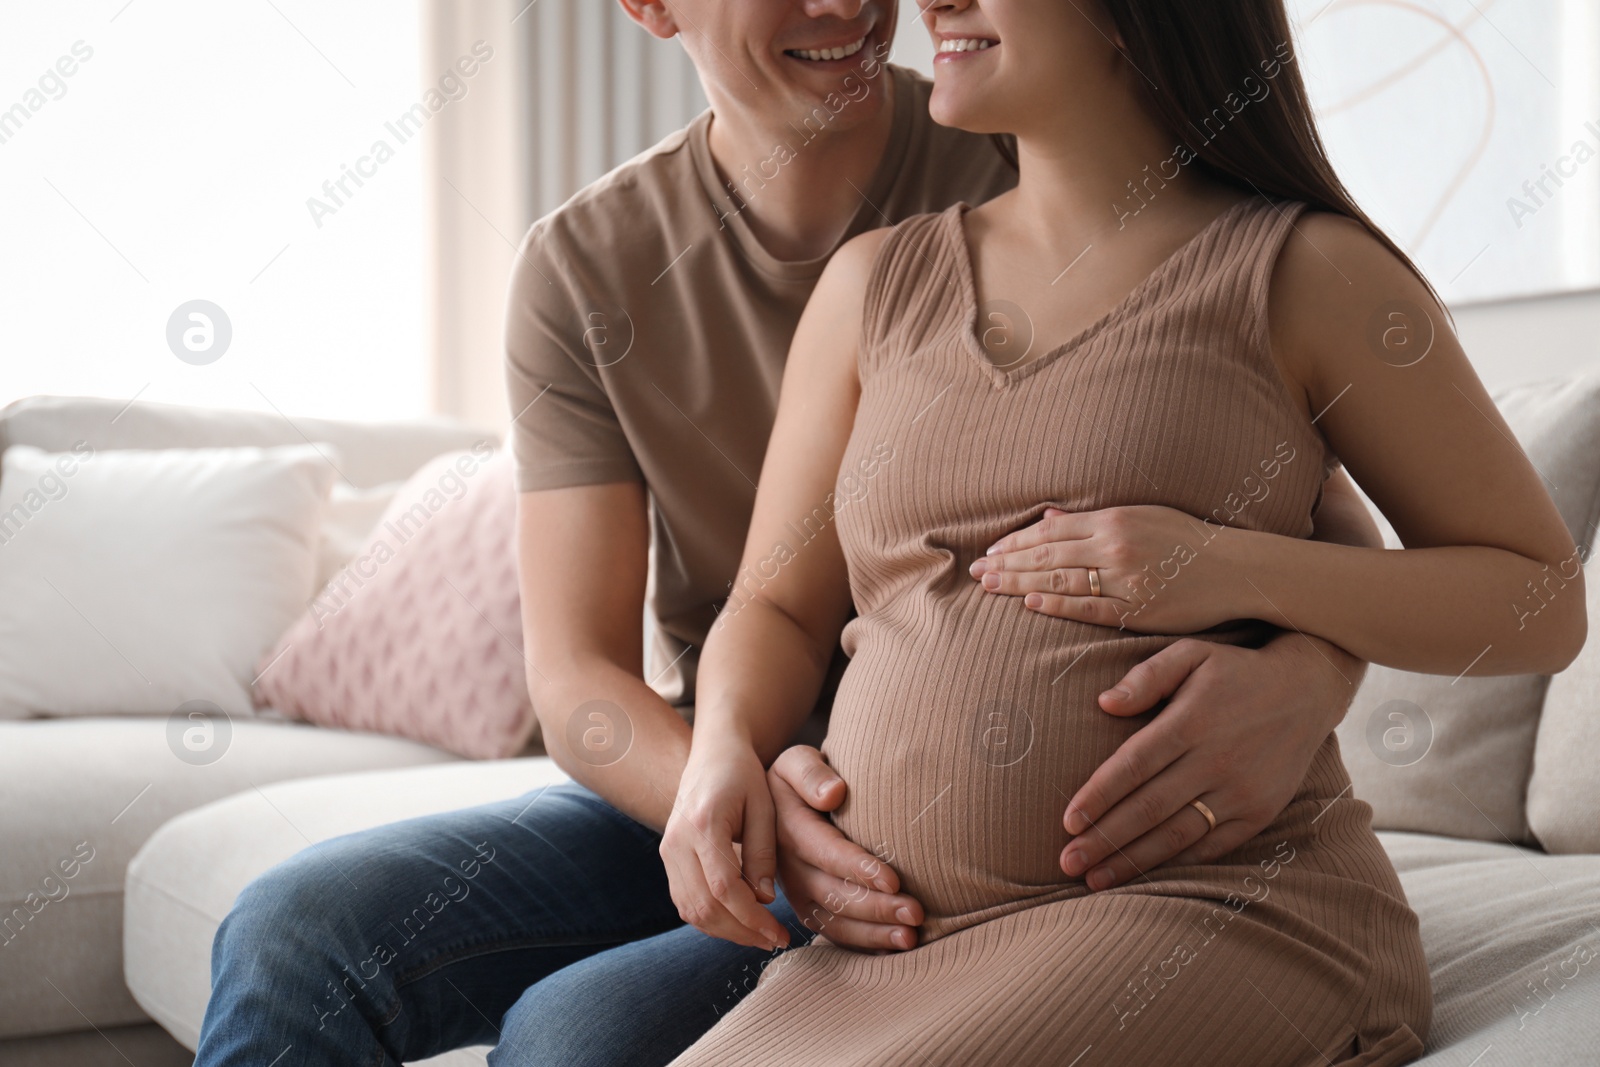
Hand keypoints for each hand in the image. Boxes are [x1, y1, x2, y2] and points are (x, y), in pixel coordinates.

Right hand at [659, 734, 789, 949]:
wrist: (713, 754)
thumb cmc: (744, 776)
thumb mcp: (765, 807)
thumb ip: (763, 853)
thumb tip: (764, 900)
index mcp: (703, 825)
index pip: (724, 888)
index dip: (751, 918)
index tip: (779, 934)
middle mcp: (677, 841)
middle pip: (704, 906)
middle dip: (741, 931)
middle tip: (774, 940)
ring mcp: (668, 851)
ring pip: (691, 910)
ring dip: (726, 931)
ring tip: (760, 936)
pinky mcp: (669, 858)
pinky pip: (685, 901)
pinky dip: (711, 919)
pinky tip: (739, 921)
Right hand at [768, 746, 923, 951]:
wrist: (775, 802)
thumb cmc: (800, 777)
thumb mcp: (796, 761)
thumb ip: (810, 772)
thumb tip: (834, 794)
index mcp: (787, 828)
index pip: (824, 851)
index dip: (858, 868)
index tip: (894, 879)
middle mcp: (787, 866)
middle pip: (832, 893)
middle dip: (875, 907)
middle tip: (916, 914)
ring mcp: (795, 891)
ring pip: (831, 921)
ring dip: (871, 934)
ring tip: (910, 938)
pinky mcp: (806, 905)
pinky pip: (831, 932)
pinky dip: (861, 944)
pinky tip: (891, 947)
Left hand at [970, 506, 1240, 632]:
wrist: (1233, 568)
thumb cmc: (1185, 540)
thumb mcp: (1141, 515)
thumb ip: (1094, 518)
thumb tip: (1050, 515)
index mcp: (1115, 519)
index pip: (1051, 530)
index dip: (1016, 541)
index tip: (991, 551)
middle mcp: (1116, 545)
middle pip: (1048, 554)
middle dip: (1008, 563)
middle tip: (977, 573)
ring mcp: (1126, 578)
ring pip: (1062, 580)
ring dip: (1021, 584)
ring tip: (991, 588)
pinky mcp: (1137, 609)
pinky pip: (1089, 608)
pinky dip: (1058, 605)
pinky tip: (1030, 604)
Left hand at [1059, 632, 1359, 889]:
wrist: (1308, 690)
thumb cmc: (1235, 670)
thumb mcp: (1191, 654)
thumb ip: (1146, 676)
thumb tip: (1104, 703)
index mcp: (1191, 722)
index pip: (1133, 766)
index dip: (1099, 796)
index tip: (1067, 821)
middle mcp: (1215, 760)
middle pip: (1148, 808)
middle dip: (1105, 839)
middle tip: (1067, 862)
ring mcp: (1240, 791)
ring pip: (1177, 834)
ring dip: (1133, 861)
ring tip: (1095, 880)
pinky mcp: (1258, 812)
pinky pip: (1211, 846)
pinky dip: (1176, 863)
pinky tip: (1145, 875)